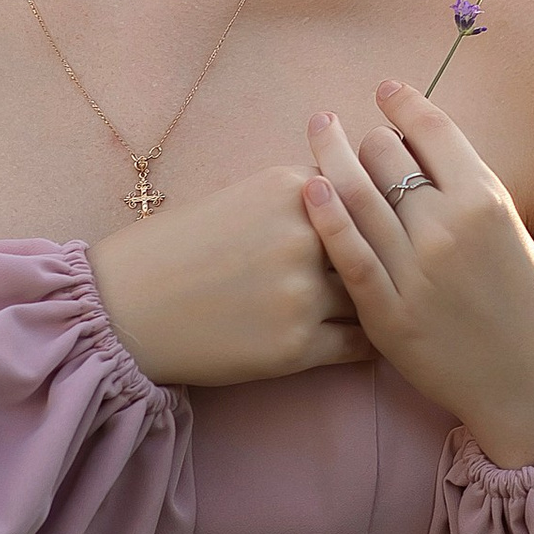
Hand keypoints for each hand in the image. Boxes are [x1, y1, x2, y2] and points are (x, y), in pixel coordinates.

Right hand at [89, 165, 365, 388]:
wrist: (126, 308)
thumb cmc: (176, 250)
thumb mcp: (239, 198)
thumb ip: (298, 199)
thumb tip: (356, 204)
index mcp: (288, 187)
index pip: (359, 192)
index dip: (368, 211)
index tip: (382, 221)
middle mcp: (303, 235)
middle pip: (373, 241)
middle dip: (385, 255)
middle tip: (407, 264)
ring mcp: (303, 293)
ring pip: (372, 293)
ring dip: (377, 300)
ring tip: (390, 304)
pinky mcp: (298, 346)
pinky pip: (359, 343)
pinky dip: (367, 340)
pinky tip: (368, 336)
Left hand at [300, 84, 533, 468]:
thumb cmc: (531, 309)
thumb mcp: (514, 234)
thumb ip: (470, 194)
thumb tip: (421, 150)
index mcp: (488, 200)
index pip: (432, 129)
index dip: (403, 102)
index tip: (385, 89)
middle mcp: (449, 226)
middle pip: (386, 155)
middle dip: (367, 137)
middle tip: (353, 133)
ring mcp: (415, 270)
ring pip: (358, 193)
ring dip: (331, 154)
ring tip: (318, 130)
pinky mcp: (387, 312)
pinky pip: (346, 252)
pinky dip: (324, 214)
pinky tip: (310, 186)